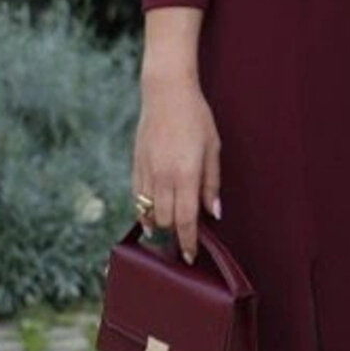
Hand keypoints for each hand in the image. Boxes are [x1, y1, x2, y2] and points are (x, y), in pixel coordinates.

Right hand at [132, 76, 222, 263]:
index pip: (186, 220)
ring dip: (160, 225)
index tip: (190, 256)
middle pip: (166, 221)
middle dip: (175, 234)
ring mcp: (146, 172)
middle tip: (185, 241)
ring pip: (149, 212)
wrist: (166, 94)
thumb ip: (211, 184)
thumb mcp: (213, 149)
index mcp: (185, 174)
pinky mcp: (135, 166)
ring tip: (169, 231)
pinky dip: (144, 211)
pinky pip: (137, 198)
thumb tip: (213, 213)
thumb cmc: (196, 119)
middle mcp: (163, 177)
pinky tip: (152, 217)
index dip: (188, 242)